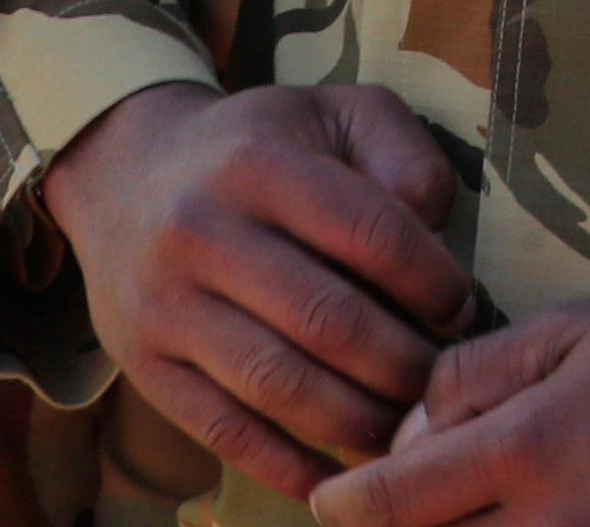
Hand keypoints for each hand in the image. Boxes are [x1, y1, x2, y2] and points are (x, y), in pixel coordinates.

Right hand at [45, 81, 473, 497]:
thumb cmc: (258, 145)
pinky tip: (334, 478)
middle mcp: (202, 235)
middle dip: (402, 363)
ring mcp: (164, 306)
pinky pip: (220, 429)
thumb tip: (439, 233)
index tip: (462, 309)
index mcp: (261, 166)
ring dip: (354, 420)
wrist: (126, 172)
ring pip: (275, 384)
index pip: (371, 234)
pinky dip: (283, 464)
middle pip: (326, 320)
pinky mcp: (142, 365)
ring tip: (405, 432)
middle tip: (443, 384)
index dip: (432, 281)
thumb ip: (402, 154)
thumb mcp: (335, 112)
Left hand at [310, 291, 589, 526]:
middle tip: (401, 509)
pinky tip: (532, 524)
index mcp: (527, 448)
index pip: (385, 506)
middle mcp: (547, 524)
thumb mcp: (582, 326)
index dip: (342, 505)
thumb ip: (477, 369)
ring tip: (466, 513)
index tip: (332, 497)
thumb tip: (409, 431)